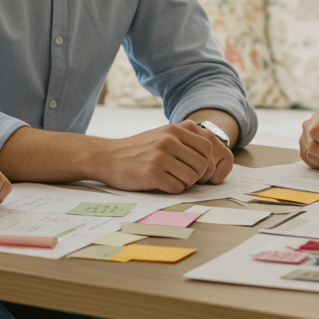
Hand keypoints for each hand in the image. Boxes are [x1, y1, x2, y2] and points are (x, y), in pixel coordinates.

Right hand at [96, 122, 231, 193]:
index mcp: (175, 129)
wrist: (107, 157)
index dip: (206, 162)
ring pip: (192, 178)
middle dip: (197, 175)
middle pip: (203, 164)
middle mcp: (169, 140)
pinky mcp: (152, 173)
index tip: (196, 169)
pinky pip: (177, 188)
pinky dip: (172, 189)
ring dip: (184, 183)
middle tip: (183, 177)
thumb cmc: (138, 150)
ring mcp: (161, 156)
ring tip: (170, 178)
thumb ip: (184, 140)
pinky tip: (160, 183)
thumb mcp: (162, 135)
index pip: (208, 147)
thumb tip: (211, 156)